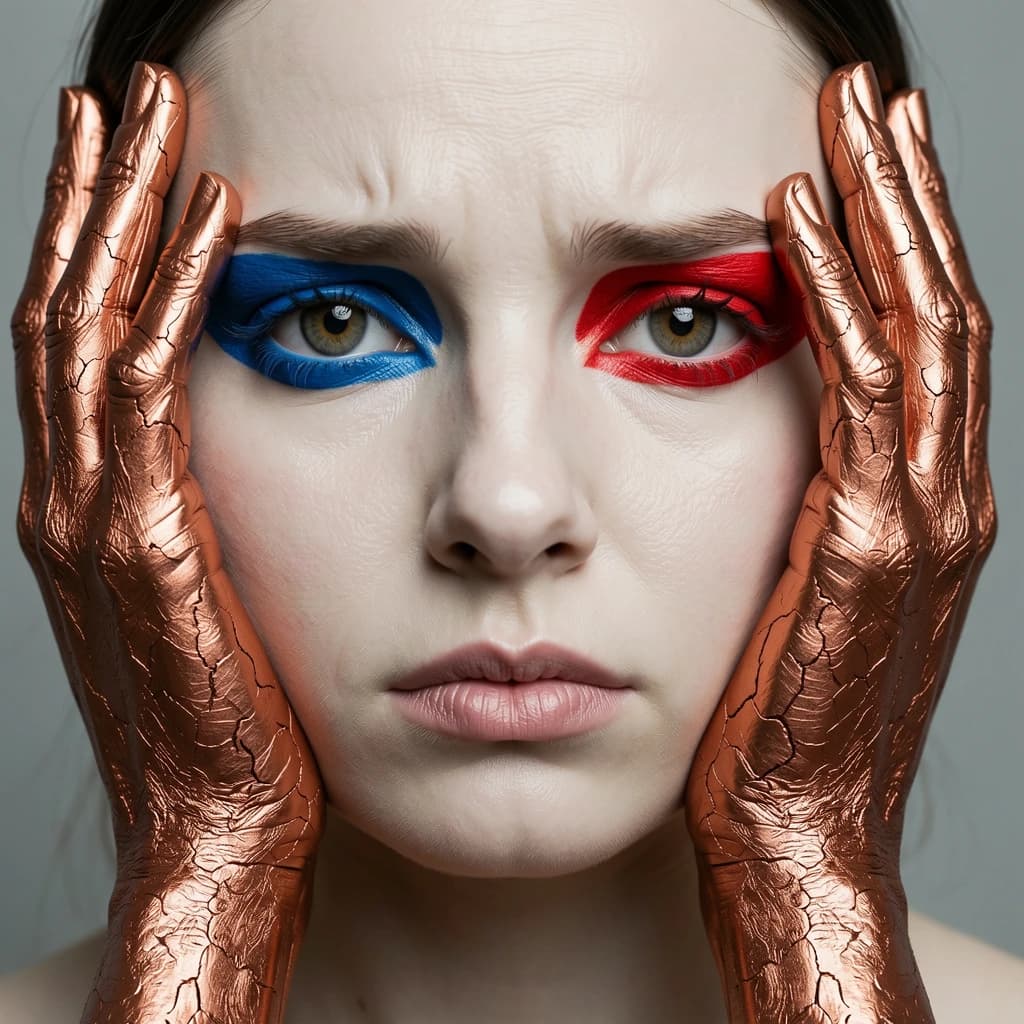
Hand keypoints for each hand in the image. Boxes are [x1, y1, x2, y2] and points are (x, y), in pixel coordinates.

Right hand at [11, 62, 324, 1021]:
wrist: (216, 820)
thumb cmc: (230, 718)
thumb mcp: (207, 601)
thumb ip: (198, 520)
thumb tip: (231, 463)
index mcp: (89, 506)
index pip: (79, 340)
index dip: (96, 239)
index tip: (131, 158)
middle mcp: (72, 495)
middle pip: (69, 303)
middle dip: (99, 190)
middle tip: (131, 89)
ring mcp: (96, 514)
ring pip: (95, 321)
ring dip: (128, 208)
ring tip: (159, 111)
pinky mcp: (148, 540)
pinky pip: (157, 384)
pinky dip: (180, 290)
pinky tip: (222, 216)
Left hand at [683, 62, 994, 1022]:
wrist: (794, 822)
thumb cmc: (777, 717)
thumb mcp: (794, 595)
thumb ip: (802, 509)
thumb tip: (759, 443)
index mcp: (922, 502)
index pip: (923, 338)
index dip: (903, 238)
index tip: (862, 156)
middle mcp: (943, 492)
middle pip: (938, 303)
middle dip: (905, 191)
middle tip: (868, 91)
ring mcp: (920, 513)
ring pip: (917, 322)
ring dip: (881, 210)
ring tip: (845, 113)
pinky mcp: (866, 540)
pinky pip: (854, 386)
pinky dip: (833, 292)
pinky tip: (789, 217)